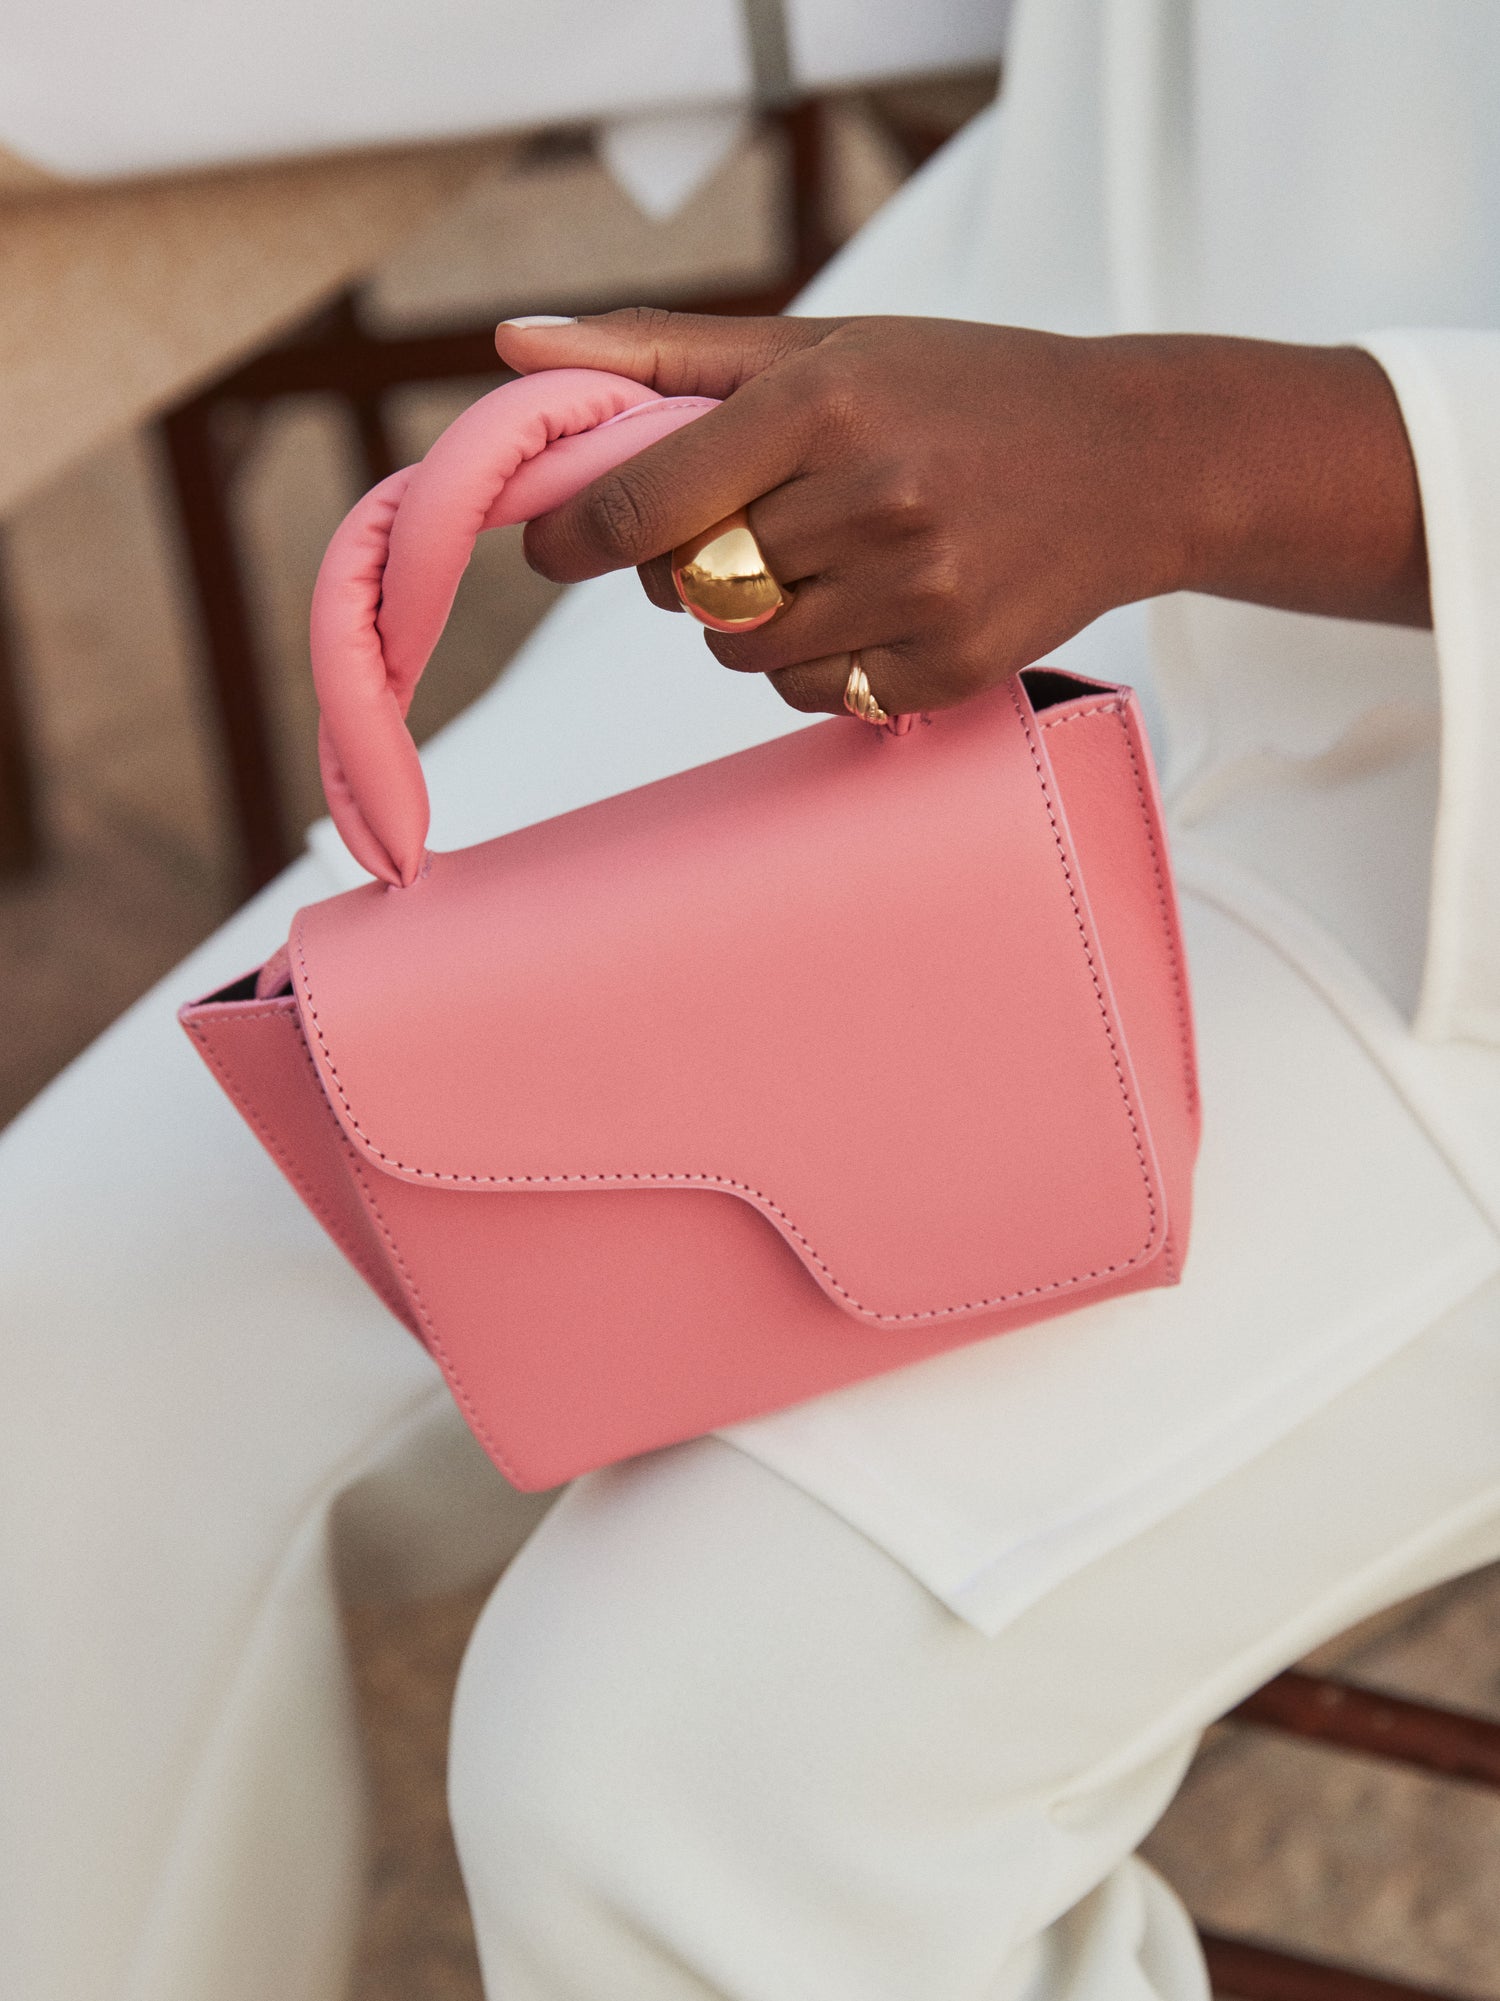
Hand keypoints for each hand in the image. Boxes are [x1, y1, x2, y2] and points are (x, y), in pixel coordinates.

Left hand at [495, 309, 1428, 717]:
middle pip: (689, 588)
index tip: (551, 546)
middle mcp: (870, 500)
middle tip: (745, 527)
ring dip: (749, 622)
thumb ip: (662, 352)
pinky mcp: (947, 666)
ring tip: (822, 563)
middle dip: (687, 569)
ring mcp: (915, 594)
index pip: (645, 504)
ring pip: (745, 654)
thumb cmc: (958, 390)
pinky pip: (815, 695)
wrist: (1130, 460)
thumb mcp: (822, 344)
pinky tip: (874, 606)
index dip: (576, 537)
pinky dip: (816, 664)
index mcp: (823, 405)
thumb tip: (512, 342)